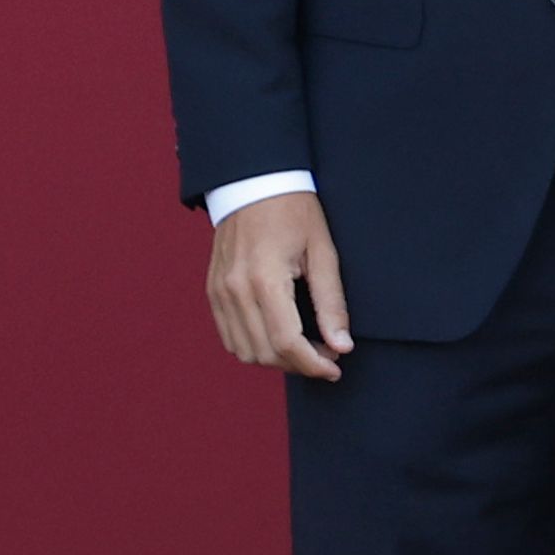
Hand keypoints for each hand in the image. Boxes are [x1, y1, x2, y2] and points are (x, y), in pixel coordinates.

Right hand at [209, 190, 350, 381]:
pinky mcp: (213, 291)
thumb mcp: (324, 253)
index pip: (286, 343)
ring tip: (307, 347)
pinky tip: (280, 337)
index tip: (335, 369)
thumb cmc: (295, 213)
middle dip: (299, 364)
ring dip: (276, 359)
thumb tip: (341, 345)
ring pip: (244, 351)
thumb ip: (331, 303)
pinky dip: (255, 346)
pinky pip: (229, 336)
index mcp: (264, 280)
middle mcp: (234, 290)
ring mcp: (218, 292)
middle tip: (328, 355)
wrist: (254, 185)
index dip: (313, 364)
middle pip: (264, 353)